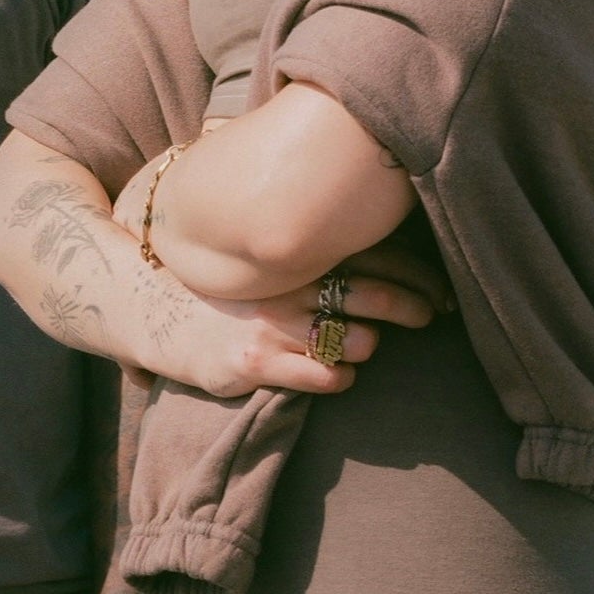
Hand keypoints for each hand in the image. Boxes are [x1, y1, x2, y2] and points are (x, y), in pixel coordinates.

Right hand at [149, 259, 444, 398]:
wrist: (150, 306)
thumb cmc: (221, 278)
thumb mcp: (262, 246)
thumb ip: (309, 235)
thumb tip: (367, 217)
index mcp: (296, 247)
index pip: (375, 253)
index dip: (419, 273)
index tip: (443, 289)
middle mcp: (290, 281)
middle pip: (376, 294)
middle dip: (414, 307)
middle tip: (432, 315)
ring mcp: (274, 322)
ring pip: (355, 338)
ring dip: (371, 344)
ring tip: (369, 343)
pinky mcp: (256, 362)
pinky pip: (322, 376)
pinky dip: (341, 376)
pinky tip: (338, 373)